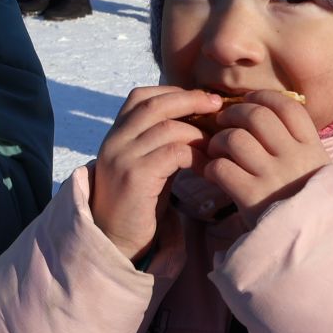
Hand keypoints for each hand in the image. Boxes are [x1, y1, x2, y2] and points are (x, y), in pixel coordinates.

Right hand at [89, 87, 222, 259]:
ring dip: (199, 133)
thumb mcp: (145, 164)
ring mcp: (122, 157)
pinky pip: (173, 153)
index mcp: (116, 134)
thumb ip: (160, 141)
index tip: (201, 99)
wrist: (115, 240)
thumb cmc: (138, 203)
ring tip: (216, 144)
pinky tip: (207, 167)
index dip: (173, 92)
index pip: (141, 96)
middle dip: (190, 100)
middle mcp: (114, 140)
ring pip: (168, 127)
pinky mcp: (135, 176)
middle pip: (155, 104)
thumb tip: (197, 119)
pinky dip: (196, 156)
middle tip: (218, 105)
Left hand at [200, 91, 331, 226]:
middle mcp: (294, 158)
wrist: (313, 247)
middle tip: (224, 123)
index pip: (287, 107)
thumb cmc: (307, 204)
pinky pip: (221, 168)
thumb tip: (260, 113)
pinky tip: (215, 174)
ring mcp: (274, 177)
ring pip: (235, 139)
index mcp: (312, 147)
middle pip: (256, 116)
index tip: (249, 102)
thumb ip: (295, 143)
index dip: (262, 98)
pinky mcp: (253, 198)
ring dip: (218, 141)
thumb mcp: (314, 169)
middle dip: (233, 114)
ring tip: (217, 151)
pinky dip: (212, 168)